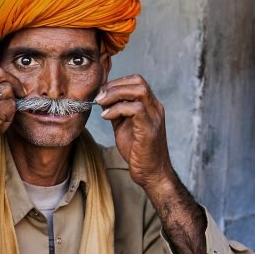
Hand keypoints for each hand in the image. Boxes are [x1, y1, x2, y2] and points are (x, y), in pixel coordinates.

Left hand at [96, 74, 173, 190]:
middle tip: (99, 96)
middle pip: (138, 82)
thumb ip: (116, 111)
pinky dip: (117, 109)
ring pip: (139, 91)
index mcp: (150, 106)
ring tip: (101, 103)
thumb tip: (102, 98)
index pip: (137, 81)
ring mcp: (155, 118)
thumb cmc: (137, 151)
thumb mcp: (123, 126)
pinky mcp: (150, 129)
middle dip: (114, 85)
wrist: (151, 173)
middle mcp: (155, 108)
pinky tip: (106, 116)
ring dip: (115, 94)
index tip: (101, 92)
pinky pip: (136, 109)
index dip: (117, 82)